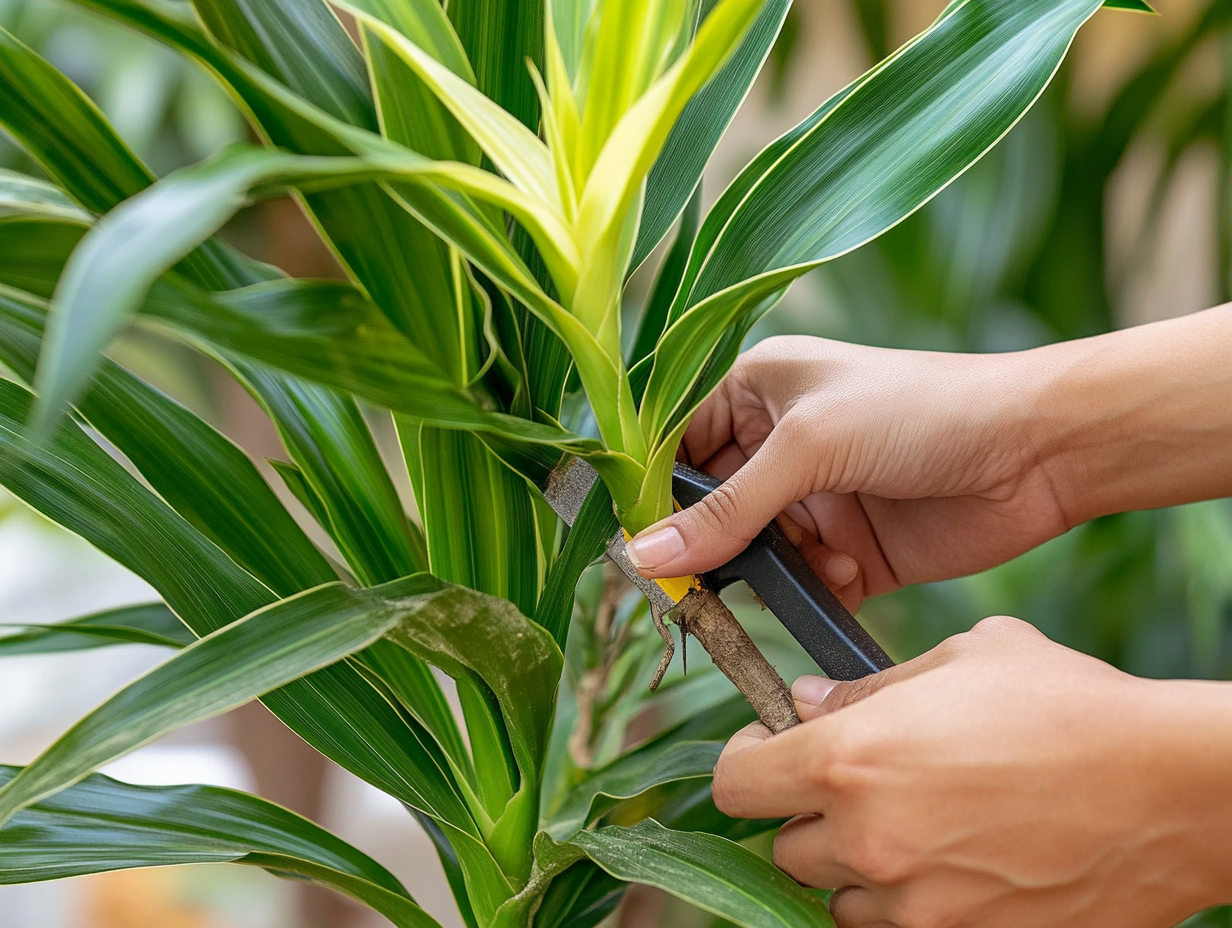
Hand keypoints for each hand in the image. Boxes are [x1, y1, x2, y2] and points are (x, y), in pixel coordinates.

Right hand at [627, 307, 1231, 608]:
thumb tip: (645, 557)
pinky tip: (850, 569)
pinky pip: (805, 585)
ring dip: (767, 571)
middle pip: (708, 508)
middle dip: (705, 546)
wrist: (1038, 450)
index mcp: (758, 391)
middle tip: (690, 585)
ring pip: (754, 555)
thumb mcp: (810, 447)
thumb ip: (727, 511)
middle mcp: (779, 445)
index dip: (653, 493)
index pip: (676, 444)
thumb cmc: (922, 410)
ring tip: (804, 563)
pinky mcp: (852, 550)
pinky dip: (815, 589)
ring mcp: (816, 500)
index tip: (633, 543)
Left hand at [712, 617, 1231, 927]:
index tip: (771, 746)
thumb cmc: (1065, 705)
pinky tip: (953, 858)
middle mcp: (867, 839)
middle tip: (858, 782)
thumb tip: (805, 700)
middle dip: (809, 812)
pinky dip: (906, 900)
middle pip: (785, 844)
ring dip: (857, 863)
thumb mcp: (960, 660)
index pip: (735, 781)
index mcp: (849, 758)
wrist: (1169, 787)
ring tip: (917, 821)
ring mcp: (915, 905)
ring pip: (839, 896)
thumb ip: (865, 687)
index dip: (748, 759)